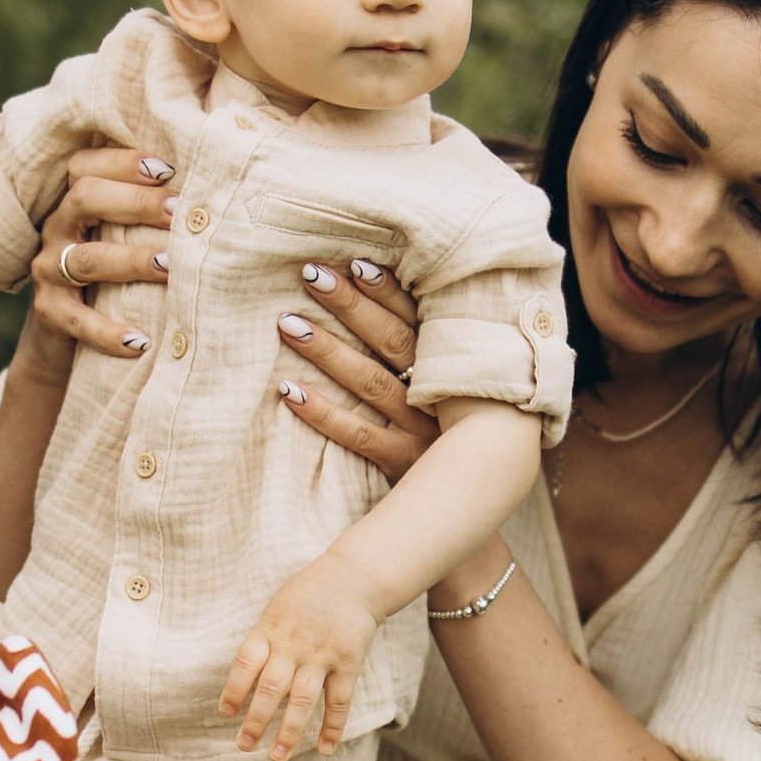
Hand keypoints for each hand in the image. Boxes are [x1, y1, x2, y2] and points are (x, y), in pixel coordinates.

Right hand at [31, 150, 175, 359]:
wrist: (65, 344)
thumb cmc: (116, 278)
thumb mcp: (127, 239)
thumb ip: (155, 215)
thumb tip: (216, 195)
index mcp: (77, 203)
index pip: (86, 166)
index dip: (122, 162)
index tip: (167, 169)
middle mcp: (58, 228)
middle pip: (85, 198)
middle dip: (136, 201)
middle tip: (179, 211)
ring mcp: (49, 270)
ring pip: (86, 258)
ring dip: (131, 260)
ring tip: (170, 266)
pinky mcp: (48, 312)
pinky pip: (76, 320)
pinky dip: (107, 331)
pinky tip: (140, 341)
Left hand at [219, 559, 382, 760]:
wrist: (354, 577)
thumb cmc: (309, 594)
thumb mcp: (277, 609)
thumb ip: (264, 640)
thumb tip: (245, 675)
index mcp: (271, 630)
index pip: (245, 663)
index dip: (233, 690)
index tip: (226, 713)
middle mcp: (293, 646)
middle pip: (270, 688)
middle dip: (256, 720)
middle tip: (244, 745)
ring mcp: (322, 655)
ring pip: (302, 700)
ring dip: (289, 731)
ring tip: (276, 757)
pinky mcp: (348, 663)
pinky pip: (339, 700)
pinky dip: (333, 726)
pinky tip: (325, 748)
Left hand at [271, 257, 435, 479]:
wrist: (472, 498)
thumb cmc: (451, 426)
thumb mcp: (450, 383)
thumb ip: (424, 346)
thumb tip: (369, 287)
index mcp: (453, 364)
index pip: (417, 318)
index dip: (387, 290)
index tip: (353, 263)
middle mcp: (441, 392)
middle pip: (392, 341)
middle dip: (350, 306)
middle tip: (310, 275)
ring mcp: (423, 429)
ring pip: (371, 383)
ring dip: (328, 352)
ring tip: (288, 324)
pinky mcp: (403, 463)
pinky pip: (357, 436)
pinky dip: (322, 413)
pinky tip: (288, 390)